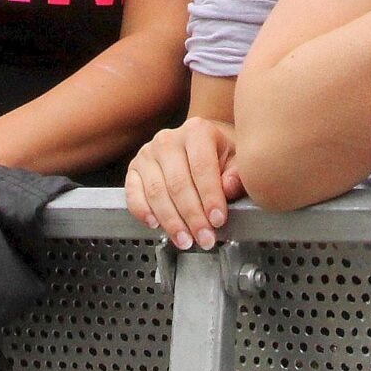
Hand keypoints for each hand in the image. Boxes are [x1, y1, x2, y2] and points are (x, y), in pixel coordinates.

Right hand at [125, 117, 242, 249]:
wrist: (199, 144)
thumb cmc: (219, 153)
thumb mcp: (237, 158)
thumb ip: (237, 174)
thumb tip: (228, 187)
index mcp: (197, 131)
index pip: (202, 167)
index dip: (210, 197)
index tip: (218, 220)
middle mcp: (168, 139)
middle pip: (178, 183)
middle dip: (193, 217)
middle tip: (205, 238)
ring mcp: (148, 153)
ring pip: (156, 192)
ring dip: (171, 221)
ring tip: (185, 240)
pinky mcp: (134, 168)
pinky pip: (133, 193)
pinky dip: (142, 211)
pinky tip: (155, 225)